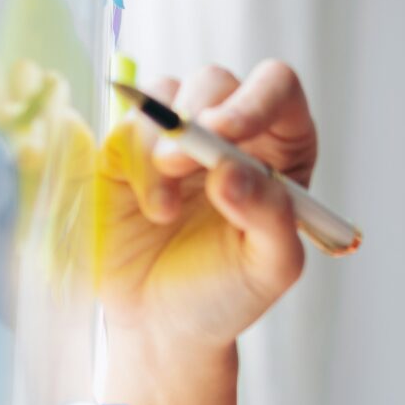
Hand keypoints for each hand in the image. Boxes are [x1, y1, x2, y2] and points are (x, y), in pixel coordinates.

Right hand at [95, 60, 318, 354]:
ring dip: (160, 146)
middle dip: (196, 117)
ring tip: (164, 212)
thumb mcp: (270, 267)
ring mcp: (176, 136)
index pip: (276, 89)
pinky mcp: (127, 148)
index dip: (253, 99)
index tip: (224, 132)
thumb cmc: (228, 291)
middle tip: (179, 166)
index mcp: (280, 148)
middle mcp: (230, 132)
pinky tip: (150, 208)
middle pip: (216, 82)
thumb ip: (270, 217)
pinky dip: (132, 160)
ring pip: (164, 95)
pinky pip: (125, 123)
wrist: (164, 322)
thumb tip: (232, 171)